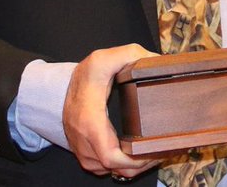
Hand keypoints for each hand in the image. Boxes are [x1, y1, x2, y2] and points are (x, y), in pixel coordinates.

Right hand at [62, 44, 160, 179]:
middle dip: (138, 166)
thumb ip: (131, 54)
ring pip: (107, 171)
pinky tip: (133, 156)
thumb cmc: (87, 73)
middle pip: (113, 168)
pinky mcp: (81, 150)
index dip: (133, 162)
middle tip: (159, 154)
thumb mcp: (105, 58)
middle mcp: (83, 139)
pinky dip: (117, 166)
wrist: (67, 84)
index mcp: (91, 121)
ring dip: (129, 168)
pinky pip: (100, 168)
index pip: (110, 156)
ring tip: (150, 155)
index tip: (152, 153)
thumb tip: (156, 60)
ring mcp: (80, 147)